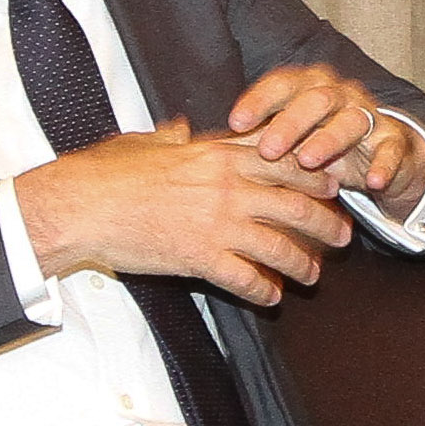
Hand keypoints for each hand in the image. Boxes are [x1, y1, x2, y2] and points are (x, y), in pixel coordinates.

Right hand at [16, 121, 350, 302]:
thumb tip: (179, 128)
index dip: (317, 173)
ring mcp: (217, 224)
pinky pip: (247, 278)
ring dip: (304, 263)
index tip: (335, 185)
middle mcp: (227, 187)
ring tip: (313, 275)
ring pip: (281, 246)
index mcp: (217, 154)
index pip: (284, 160)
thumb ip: (172, 137)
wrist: (81, 206)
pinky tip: (271, 297)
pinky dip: (264, 290)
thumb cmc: (108, 172)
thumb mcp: (145, 142)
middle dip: (327, 223)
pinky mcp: (200, 258)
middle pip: (297, 204)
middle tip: (343, 237)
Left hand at [230, 63, 424, 211]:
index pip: (281, 85)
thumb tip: (194, 144)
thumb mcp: (287, 141)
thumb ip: (251, 140)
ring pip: (352, 119)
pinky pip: (391, 148)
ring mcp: (369, 116)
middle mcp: (339, 95)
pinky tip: (372, 181)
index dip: (258, 101)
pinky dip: (384, 163)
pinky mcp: (394, 141)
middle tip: (268, 149)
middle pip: (316, 98)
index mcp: (308, 89)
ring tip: (309, 161)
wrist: (381, 155)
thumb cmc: (320, 145)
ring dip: (330, 139)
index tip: (234, 123)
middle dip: (291, 122)